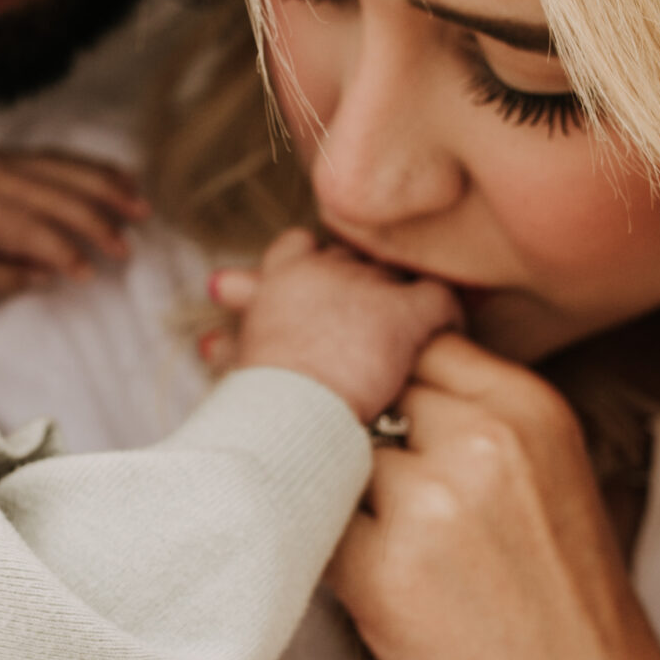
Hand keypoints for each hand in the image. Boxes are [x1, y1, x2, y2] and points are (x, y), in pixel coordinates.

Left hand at [0, 146, 147, 298]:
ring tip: (140, 206)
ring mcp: (4, 161)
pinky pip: (58, 156)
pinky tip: (119, 175)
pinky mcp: (7, 154)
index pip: (35, 232)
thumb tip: (46, 275)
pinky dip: (91, 166)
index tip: (89, 275)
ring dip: (107, 187)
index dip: (66, 253)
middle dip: (99, 224)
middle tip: (127, 250)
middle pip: (60, 198)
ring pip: (67, 170)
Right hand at [211, 228, 459, 426]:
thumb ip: (229, 343)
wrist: (288, 412)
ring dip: (399, 301)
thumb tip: (211, 342)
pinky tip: (448, 334)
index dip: (314, 268)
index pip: (301, 248)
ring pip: (395, 277)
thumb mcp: (234, 362)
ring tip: (410, 331)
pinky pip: (440, 298)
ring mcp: (367, 286)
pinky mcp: (404, 312)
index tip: (319, 292)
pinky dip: (448, 316)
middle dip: (358, 289)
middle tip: (369, 320)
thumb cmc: (257, 401)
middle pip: (353, 262)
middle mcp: (324, 267)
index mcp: (281, 277)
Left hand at [328, 332, 659, 659]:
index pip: (410, 340)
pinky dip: (304, 542)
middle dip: (316, 407)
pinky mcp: (389, 575)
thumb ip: (473, 427)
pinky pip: (311, 527)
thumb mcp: (549, 488)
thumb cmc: (567, 620)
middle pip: (357, 384)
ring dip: (308, 483)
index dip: (356, 357)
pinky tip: (320, 568)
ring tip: (311, 517)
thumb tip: (363, 385)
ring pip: (323, 452)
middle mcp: (486, 439)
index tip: (314, 367)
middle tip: (271, 419)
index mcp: (530, 408)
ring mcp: (436, 503)